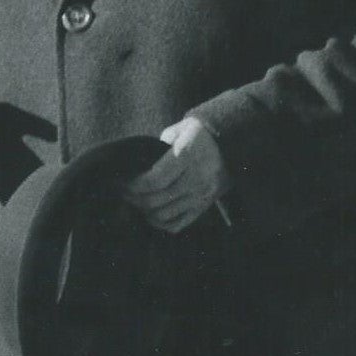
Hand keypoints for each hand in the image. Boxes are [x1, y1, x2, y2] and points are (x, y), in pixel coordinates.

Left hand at [122, 114, 230, 231]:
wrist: (232, 142)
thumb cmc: (198, 134)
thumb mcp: (178, 130)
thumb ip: (158, 146)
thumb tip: (138, 164)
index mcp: (188, 155)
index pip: (154, 181)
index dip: (134, 185)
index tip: (123, 181)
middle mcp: (197, 177)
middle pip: (156, 200)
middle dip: (134, 198)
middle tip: (124, 192)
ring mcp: (202, 195)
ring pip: (164, 215)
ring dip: (145, 211)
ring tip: (136, 201)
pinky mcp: (205, 206)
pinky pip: (177, 224)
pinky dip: (160, 223)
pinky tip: (151, 214)